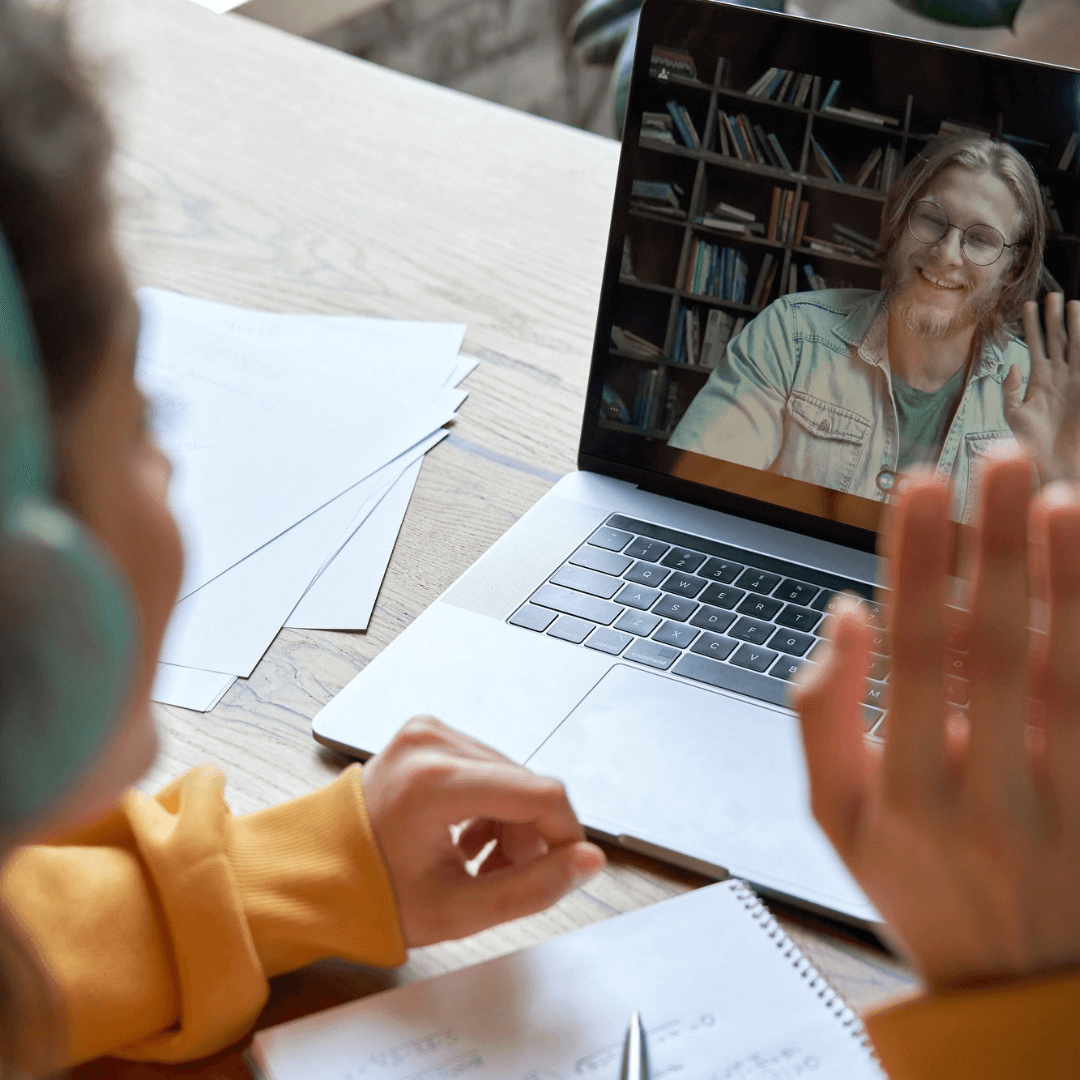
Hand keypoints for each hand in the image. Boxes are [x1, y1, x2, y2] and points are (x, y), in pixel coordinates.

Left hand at [360, 716, 605, 946]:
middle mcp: (432, 742)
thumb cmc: (373, 895)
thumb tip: (587, 862)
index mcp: (435, 781)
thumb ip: (534, 887)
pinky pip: (485, 766)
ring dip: (511, 821)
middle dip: (530, 835)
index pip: (541, 793)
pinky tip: (468, 838)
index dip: (567, 835)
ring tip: (480, 863)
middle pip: (526, 784)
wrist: (314, 874)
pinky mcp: (426, 733)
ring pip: (510, 776)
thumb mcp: (460, 909)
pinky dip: (490, 803)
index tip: (566, 869)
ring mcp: (427, 731)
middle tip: (502, 877)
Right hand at [794, 451, 1079, 988]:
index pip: (910, 652)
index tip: (919, 487)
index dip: (916, 563)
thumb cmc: (917, 883)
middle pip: (994, 647)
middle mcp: (989, 794)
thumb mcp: (834, 817)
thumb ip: (822, 714)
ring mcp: (1065, 805)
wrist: (1019, 988)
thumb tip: (847, 613)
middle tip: (997, 460)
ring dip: (1066, 580)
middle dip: (993, 544)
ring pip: (1070, 674)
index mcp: (907, 792)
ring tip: (1059, 498)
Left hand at [1003, 293, 1079, 482]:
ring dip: (1072, 325)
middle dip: (1053, 317)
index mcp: (1038, 379)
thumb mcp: (1014, 413)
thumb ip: (1010, 389)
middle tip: (1051, 294)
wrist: (1055, 460)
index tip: (1028, 304)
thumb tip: (1012, 365)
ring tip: (1070, 304)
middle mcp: (1057, 375)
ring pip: (1073, 345)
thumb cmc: (1031, 441)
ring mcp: (1074, 380)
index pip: (1035, 344)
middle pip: (1055, 339)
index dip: (1031, 325)